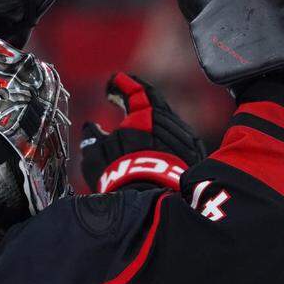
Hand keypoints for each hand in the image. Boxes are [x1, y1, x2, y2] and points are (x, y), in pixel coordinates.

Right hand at [80, 73, 205, 192]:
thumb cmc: (118, 176)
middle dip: (140, 98)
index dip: (123, 84)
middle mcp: (166, 122)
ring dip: (152, 118)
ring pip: (167, 120)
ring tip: (138, 122)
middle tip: (124, 97)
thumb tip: (92, 127)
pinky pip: (177, 137)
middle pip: (155, 102)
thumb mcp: (94, 155)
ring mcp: (182, 137)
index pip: (135, 91)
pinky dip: (163, 135)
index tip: (113, 82)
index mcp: (143, 115)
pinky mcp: (192, 154)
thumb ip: (92, 137)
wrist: (151, 201)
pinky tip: (155, 141)